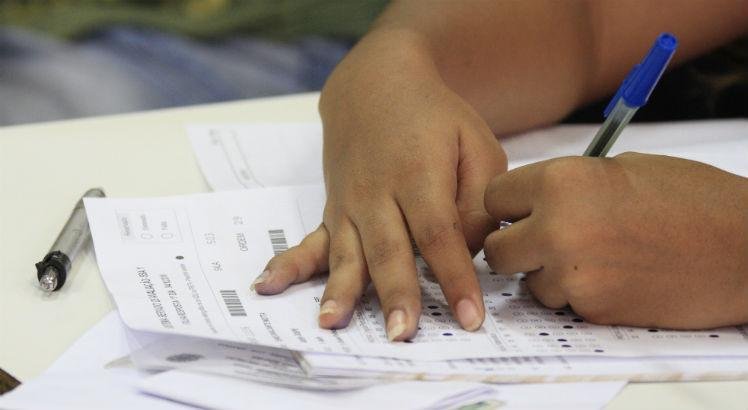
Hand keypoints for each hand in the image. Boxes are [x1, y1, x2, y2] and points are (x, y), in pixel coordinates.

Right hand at [252, 31, 506, 339]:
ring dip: (339, 290)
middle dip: (396, 294)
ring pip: (346, 252)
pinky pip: (310, 242)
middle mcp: (377, 192)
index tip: (470, 318)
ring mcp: (348, 204)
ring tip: (331, 323)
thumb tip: (471, 251)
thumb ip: (478, 201)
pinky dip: (289, 265)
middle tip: (402, 334)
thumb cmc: (435, 120)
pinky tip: (267, 286)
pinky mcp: (332, 211)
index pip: (439, 233)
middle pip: (388, 249)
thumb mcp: (476, 145)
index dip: (454, 277)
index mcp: (419, 174)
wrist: (376, 87)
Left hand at [483, 152, 747, 328]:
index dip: (509, 204)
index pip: (493, 198)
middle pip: (495, 249)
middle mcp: (556, 229)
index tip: (522, 208)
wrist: (743, 249)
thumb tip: (528, 203)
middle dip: (515, 244)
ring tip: (593, 255)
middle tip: (542, 239)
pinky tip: (612, 276)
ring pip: (528, 281)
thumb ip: (565, 185)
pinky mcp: (592, 310)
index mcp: (560, 182)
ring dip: (547, 272)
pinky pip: (562, 302)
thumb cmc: (691, 198)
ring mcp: (572, 275)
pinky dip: (576, 293)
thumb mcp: (620, 168)